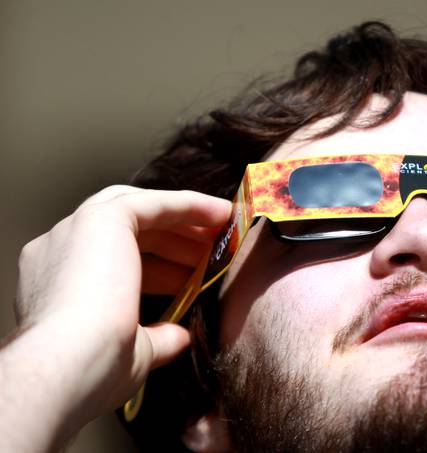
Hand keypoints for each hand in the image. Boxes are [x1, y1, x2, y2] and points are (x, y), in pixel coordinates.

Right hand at [4, 186, 229, 449]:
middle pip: (127, 230)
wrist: (69, 366)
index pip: (112, 260)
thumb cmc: (90, 371)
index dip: (158, 266)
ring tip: (223, 234)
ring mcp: (76, 229)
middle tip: (212, 253)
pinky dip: (190, 204)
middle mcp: (58, 249)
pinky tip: (221, 213)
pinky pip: (154, 202)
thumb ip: (157, 338)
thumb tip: (181, 336)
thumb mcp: (132, 352)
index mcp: (55, 283)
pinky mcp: (102, 217)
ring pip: (139, 210)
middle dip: (174, 240)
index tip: (193, 276)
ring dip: (185, 220)